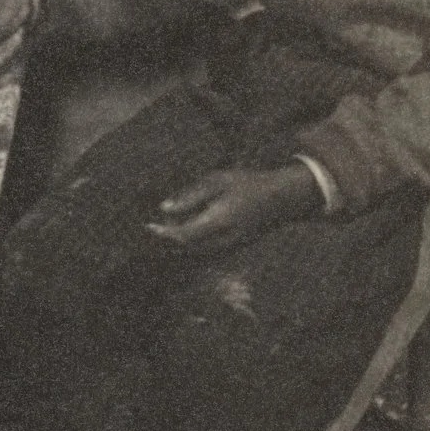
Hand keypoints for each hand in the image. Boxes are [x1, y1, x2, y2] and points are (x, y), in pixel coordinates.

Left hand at [147, 163, 322, 251]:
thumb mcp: (216, 181)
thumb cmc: (247, 183)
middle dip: (173, 235)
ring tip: (177, 221)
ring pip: (198, 249)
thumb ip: (190, 196)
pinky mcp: (236, 246)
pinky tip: (193, 224)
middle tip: (163, 220)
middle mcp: (224, 239)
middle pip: (188, 245)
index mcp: (218, 221)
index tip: (148, 227)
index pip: (183, 234)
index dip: (164, 233)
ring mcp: (231, 245)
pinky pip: (209, 248)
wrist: (281, 198)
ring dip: (184, 238)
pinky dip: (196, 240)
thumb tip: (163, 209)